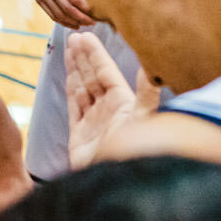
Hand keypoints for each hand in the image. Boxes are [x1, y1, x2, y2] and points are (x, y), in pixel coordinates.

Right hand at [24, 0, 94, 28]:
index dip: (86, 9)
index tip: (96, 14)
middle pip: (68, 9)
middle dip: (82, 18)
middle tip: (93, 22)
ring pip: (59, 15)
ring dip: (73, 22)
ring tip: (84, 24)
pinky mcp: (38, 0)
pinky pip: (51, 15)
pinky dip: (63, 22)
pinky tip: (72, 24)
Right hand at [65, 31, 148, 168]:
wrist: (112, 184)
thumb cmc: (132, 153)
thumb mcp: (142, 119)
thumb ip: (147, 93)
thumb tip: (152, 67)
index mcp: (124, 104)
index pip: (107, 72)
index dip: (96, 54)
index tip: (85, 37)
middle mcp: (109, 111)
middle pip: (93, 77)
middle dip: (84, 57)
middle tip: (74, 36)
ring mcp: (93, 121)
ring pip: (82, 88)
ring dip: (76, 68)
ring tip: (68, 48)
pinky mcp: (79, 134)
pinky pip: (73, 105)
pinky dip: (70, 89)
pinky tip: (68, 75)